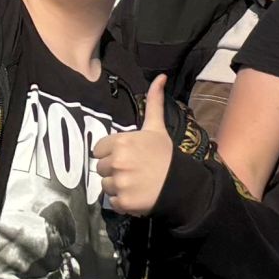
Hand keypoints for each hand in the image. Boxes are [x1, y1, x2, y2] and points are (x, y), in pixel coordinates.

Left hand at [91, 78, 176, 216]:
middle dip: (114, 170)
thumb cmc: (165, 155)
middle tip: (133, 170)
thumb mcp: (157, 128)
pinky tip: (136, 195)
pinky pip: (112, 202)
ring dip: (117, 186)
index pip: (98, 150)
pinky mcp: (122, 202)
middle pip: (100, 168)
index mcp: (121, 142)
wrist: (180, 185)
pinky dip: (122, 201)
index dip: (111, 153)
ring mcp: (119, 183)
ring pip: (105, 185)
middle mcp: (117, 162)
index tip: (127, 156)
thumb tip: (161, 76)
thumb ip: (154, 102)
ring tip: (135, 183)